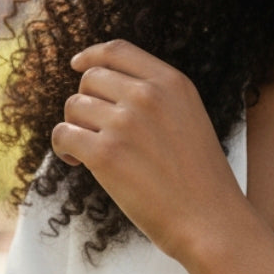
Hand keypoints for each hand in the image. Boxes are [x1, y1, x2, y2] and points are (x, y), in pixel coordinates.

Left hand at [51, 40, 246, 260]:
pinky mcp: (105, 154)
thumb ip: (157, 99)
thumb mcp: (190, 120)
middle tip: (92, 131)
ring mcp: (125, 123)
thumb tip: (105, 90)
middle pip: (90, 79)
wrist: (210, 222)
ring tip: (85, 152)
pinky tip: (74, 162)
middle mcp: (148, 96)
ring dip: (74, 127)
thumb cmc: (200, 181)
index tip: (77, 64)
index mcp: (172, 83)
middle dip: (85, 103)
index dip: (91, 56)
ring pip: (73, 107)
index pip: (118, 51)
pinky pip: (63, 135)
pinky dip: (62, 148)